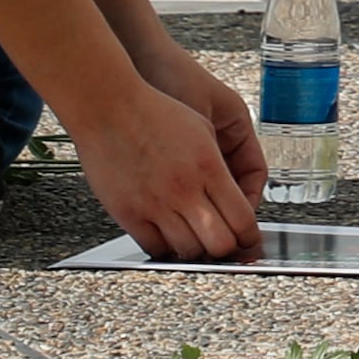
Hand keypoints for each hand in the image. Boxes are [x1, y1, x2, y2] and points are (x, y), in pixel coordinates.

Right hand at [76, 77, 259, 260]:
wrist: (108, 107)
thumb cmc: (154, 112)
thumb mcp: (203, 129)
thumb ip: (223, 165)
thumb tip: (237, 196)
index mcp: (208, 167)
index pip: (242, 219)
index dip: (251, 236)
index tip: (250, 238)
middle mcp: (184, 189)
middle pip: (220, 243)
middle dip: (229, 248)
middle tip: (228, 244)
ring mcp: (155, 204)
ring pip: (189, 251)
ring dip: (198, 250)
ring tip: (199, 240)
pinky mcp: (128, 213)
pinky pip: (155, 248)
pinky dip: (168, 249)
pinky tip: (171, 238)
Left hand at [142, 35, 269, 204]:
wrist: (135, 56)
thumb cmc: (170, 76)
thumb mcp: (199, 122)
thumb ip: (211, 158)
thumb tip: (221, 199)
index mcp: (237, 125)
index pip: (253, 173)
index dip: (248, 200)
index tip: (237, 221)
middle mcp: (220, 134)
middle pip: (233, 182)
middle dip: (225, 206)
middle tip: (215, 228)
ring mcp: (198, 140)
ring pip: (209, 183)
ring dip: (202, 200)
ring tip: (190, 217)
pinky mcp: (174, 145)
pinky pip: (185, 178)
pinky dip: (181, 191)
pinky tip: (168, 202)